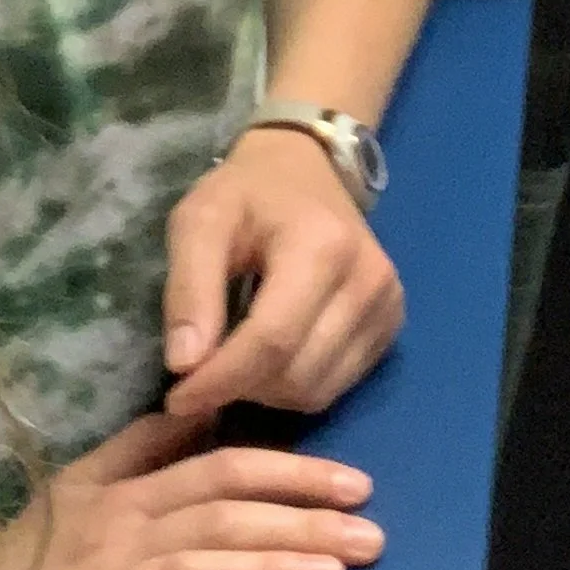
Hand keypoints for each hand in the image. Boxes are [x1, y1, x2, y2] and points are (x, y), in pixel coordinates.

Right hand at [0, 411, 383, 569]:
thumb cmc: (25, 562)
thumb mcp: (83, 489)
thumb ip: (146, 449)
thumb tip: (211, 404)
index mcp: (125, 494)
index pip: (218, 468)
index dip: (289, 471)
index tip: (356, 482)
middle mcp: (119, 536)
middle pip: (220, 516)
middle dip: (302, 522)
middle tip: (373, 536)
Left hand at [159, 125, 404, 421]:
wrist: (306, 171)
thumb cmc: (247, 194)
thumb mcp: (199, 222)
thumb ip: (188, 288)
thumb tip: (185, 365)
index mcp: (322, 247)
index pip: (272, 340)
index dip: (221, 380)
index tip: (177, 398)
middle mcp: (368, 281)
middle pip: (296, 374)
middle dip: (239, 387)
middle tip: (201, 371)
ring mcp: (387, 306)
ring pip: (318, 391)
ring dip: (266, 392)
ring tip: (234, 361)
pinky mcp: (391, 325)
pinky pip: (337, 386)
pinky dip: (295, 386)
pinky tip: (270, 358)